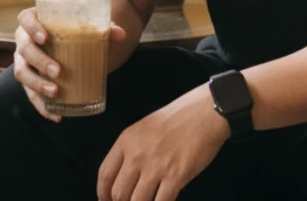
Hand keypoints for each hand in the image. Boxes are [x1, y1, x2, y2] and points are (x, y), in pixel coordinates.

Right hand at [13, 6, 126, 121]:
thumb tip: (121, 34)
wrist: (66, 43)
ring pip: (21, 72)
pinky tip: (55, 115)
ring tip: (55, 93)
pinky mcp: (28, 79)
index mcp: (35, 21)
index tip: (45, 38)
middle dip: (39, 61)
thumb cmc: (74, 31)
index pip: (26, 19)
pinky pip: (29, 93)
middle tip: (57, 71)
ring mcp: (23, 60)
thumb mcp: (86, 27)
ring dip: (37, 84)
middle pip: (24, 48)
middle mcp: (24, 39)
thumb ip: (104, 28)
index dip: (32, 28)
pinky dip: (41, 106)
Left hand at [97, 84, 230, 200]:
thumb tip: (124, 176)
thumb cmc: (177, 119)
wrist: (204, 114)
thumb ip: (131, 150)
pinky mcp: (176, 177)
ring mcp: (156, 167)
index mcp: (126, 141)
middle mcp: (137, 155)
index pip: (105, 174)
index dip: (103, 194)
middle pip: (119, 192)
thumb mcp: (144, 128)